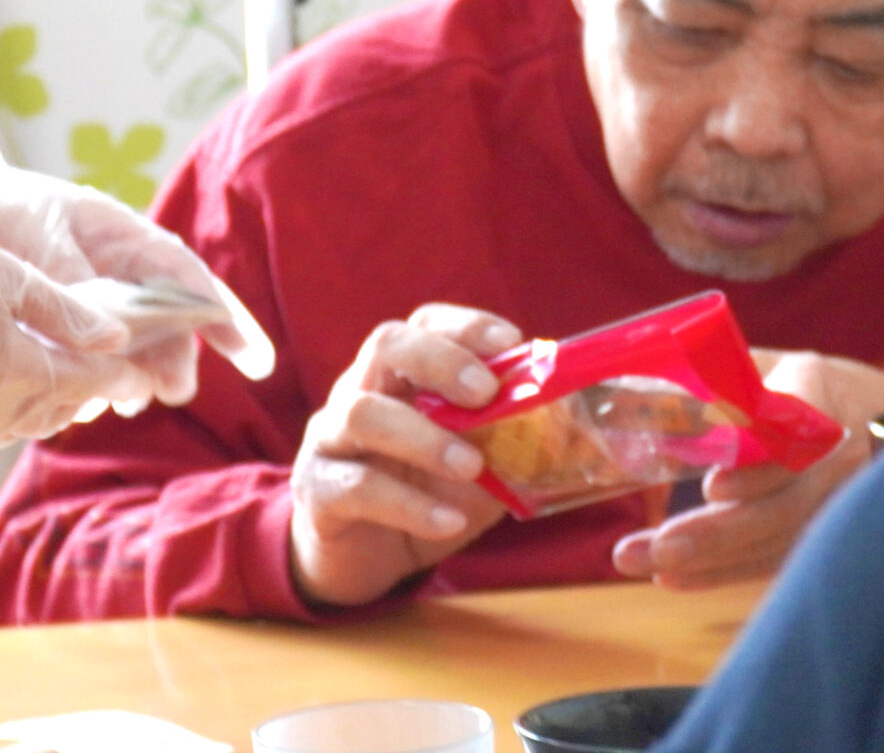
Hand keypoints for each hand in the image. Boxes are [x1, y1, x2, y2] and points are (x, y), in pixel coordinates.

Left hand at [0, 118, 275, 409]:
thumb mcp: (33, 233)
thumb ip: (74, 278)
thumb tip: (114, 332)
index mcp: (119, 235)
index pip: (186, 277)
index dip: (223, 318)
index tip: (253, 361)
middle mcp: (112, 266)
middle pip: (165, 318)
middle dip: (176, 356)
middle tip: (174, 392)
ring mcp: (88, 293)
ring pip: (131, 342)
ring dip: (138, 372)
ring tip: (129, 401)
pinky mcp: (59, 317)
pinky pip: (91, 352)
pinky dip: (96, 376)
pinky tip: (86, 400)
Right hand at [0, 185, 134, 444]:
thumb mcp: (5, 275)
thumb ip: (64, 311)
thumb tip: (116, 337)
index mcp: (9, 366)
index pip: (79, 382)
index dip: (113, 377)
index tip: (139, 374)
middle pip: (46, 410)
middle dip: (79, 396)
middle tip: (103, 380)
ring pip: (7, 425)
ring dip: (38, 408)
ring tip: (56, 387)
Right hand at [287, 305, 521, 609]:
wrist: (360, 559)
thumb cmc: (421, 495)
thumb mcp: (475, 468)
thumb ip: (509, 445)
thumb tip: (567, 429)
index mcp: (400, 375)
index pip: (425, 325)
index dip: (466, 327)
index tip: (511, 342)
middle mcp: (359, 390)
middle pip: (387, 345)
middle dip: (440, 361)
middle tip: (485, 393)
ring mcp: (330, 438)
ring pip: (362, 412)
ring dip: (424, 436)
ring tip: (472, 468)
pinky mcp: (317, 489)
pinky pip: (356, 486)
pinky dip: (409, 504)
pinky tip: (448, 521)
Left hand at [611, 349, 883, 589]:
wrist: (879, 415)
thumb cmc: (798, 381)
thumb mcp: (763, 360)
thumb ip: (708, 376)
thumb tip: (626, 398)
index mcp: (820, 396)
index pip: (796, 438)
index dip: (758, 467)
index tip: (713, 485)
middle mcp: (839, 456)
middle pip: (783, 505)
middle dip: (717, 531)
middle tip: (658, 546)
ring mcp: (839, 502)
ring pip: (776, 540)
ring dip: (709, 560)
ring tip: (642, 562)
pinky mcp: (823, 533)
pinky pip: (775, 560)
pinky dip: (722, 572)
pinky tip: (672, 578)